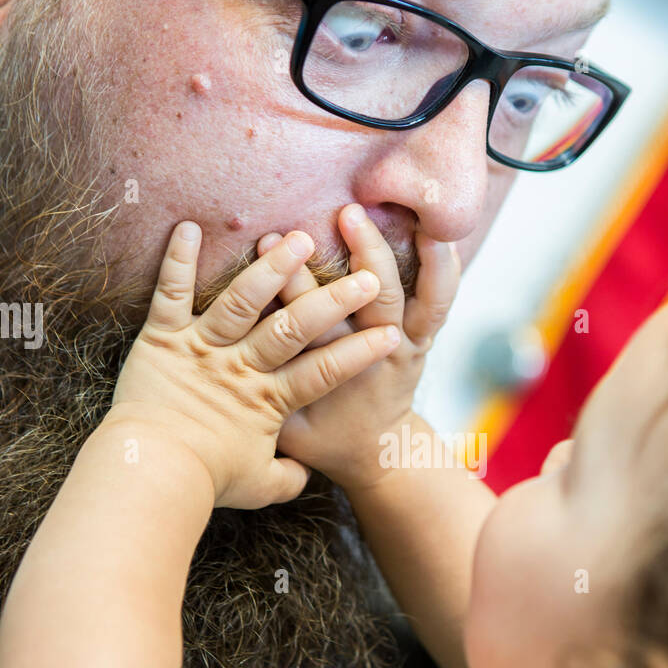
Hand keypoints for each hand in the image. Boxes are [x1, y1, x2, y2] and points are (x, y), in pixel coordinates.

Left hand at [107, 222, 400, 508]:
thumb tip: (303, 475)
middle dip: (332, 300)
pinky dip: (178, 259)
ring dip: (272, 268)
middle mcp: (240, 367)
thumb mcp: (258, 487)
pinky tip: (189, 226)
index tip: (391, 336)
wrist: (154, 474)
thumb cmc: (207, 482)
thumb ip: (287, 477)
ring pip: (241, 300)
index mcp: (269, 400)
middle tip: (365, 276)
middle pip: (293, 327)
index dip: (359, 354)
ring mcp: (202, 348)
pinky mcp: (162, 338)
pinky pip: (171, 292)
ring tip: (299, 239)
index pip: (325, 371)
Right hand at [273, 205, 461, 492]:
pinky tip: (438, 231)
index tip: (268, 244)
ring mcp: (407, 345)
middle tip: (348, 214)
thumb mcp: (290, 436)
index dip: (294, 284)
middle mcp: (377, 357)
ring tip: (410, 215)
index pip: (315, 323)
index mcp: (336, 376)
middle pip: (375, 302)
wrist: (377, 453)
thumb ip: (265, 406)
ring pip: (418, 298)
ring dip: (414, 253)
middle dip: (362, 255)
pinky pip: (440, 301)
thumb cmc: (324, 439)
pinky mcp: (423, 338)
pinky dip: (442, 268)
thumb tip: (226, 381)